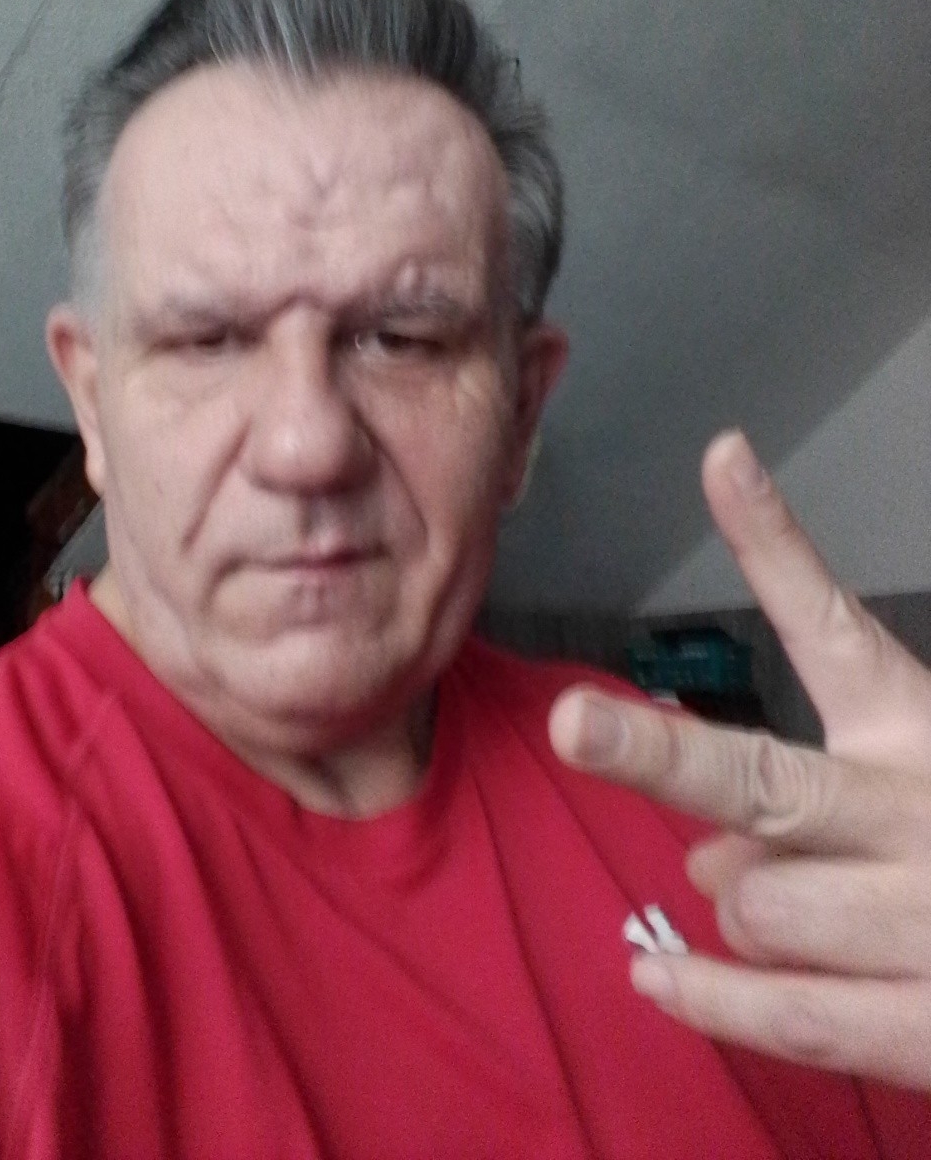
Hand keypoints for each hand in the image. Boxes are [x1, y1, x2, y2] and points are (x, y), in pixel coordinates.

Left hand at [548, 430, 930, 1090]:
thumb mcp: (914, 784)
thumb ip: (802, 804)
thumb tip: (703, 861)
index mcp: (918, 729)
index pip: (834, 624)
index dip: (773, 539)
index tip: (721, 457)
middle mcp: (917, 811)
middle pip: (766, 780)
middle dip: (664, 754)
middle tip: (578, 726)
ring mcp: (927, 919)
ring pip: (755, 905)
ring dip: (745, 908)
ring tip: (796, 907)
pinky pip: (792, 1017)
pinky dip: (715, 1002)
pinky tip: (657, 981)